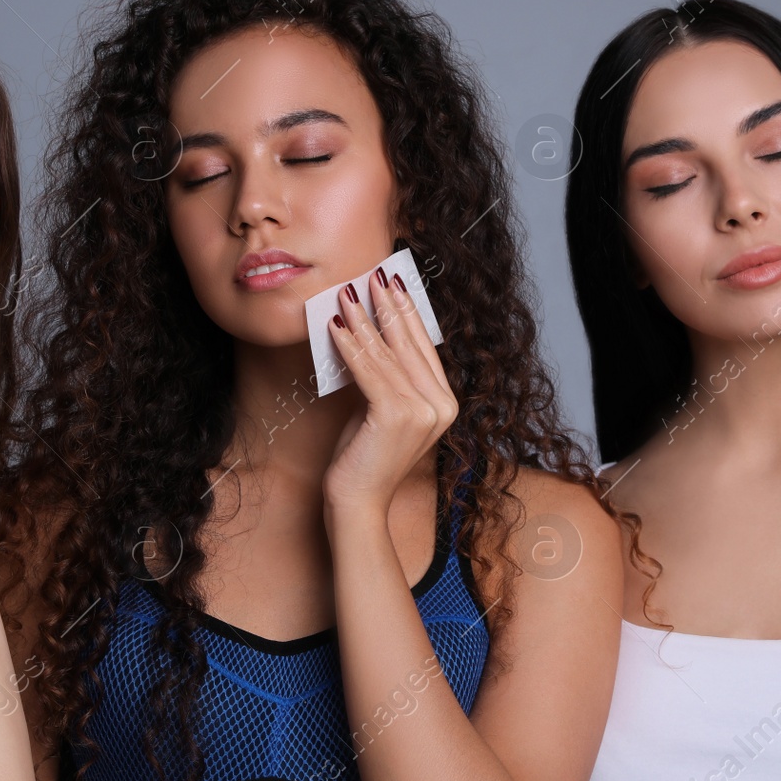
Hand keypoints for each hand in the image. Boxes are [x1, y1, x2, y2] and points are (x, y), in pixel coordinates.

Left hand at [322, 267, 457, 515]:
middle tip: (373, 276)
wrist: (358, 504)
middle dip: (388, 307)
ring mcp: (422, 411)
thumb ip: (386, 379)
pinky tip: (335, 326)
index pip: (425, 348)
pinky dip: (349, 345)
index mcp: (445, 403)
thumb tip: (368, 335)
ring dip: (363, 320)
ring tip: (345, 295)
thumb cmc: (365, 459)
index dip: (409, 313)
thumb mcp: (380, 410)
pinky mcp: (395, 415)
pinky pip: (368, 370)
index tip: (394, 285)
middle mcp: (441, 406)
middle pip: (409, 344)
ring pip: (387, 354)